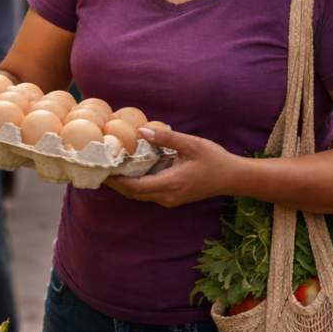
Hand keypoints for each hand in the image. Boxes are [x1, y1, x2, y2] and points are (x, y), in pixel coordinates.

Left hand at [106, 125, 238, 207]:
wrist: (232, 178)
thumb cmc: (214, 159)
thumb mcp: (192, 144)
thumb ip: (166, 138)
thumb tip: (141, 131)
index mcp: (171, 184)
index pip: (135, 187)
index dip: (116, 180)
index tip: (101, 168)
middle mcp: (167, 196)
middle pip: (133, 193)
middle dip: (115, 182)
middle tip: (99, 167)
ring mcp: (170, 199)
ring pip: (139, 195)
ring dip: (124, 184)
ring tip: (110, 167)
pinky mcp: (172, 197)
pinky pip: (148, 193)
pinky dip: (136, 184)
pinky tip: (130, 170)